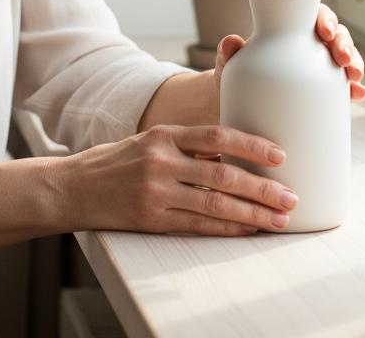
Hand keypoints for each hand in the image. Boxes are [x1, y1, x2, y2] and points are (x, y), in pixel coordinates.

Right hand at [59, 124, 297, 236]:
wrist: (74, 187)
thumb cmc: (116, 162)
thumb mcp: (148, 141)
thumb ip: (185, 145)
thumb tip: (231, 152)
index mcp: (163, 135)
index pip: (216, 136)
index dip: (250, 145)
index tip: (279, 154)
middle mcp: (161, 160)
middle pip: (222, 173)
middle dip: (262, 187)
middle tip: (291, 195)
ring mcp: (156, 191)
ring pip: (215, 203)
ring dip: (253, 212)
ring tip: (280, 218)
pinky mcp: (151, 218)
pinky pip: (198, 225)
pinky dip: (227, 228)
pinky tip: (248, 229)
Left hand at [213, 4, 364, 100]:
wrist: (240, 104)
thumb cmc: (236, 74)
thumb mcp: (229, 63)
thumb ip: (228, 52)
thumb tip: (231, 42)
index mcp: (287, 27)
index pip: (311, 13)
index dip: (323, 17)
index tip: (324, 31)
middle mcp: (308, 42)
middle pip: (335, 32)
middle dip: (343, 41)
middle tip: (342, 57)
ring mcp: (319, 64)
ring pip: (344, 54)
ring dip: (355, 61)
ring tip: (354, 76)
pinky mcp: (325, 88)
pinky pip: (344, 84)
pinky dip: (354, 87)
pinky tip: (358, 93)